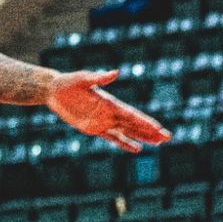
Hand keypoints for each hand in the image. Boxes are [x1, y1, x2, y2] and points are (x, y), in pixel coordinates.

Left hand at [44, 70, 171, 152]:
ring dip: (143, 137)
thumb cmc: (68, 82)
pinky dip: (125, 143)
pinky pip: (113, 138)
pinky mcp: (94, 128)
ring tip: (158, 143)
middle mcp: (109, 113)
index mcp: (109, 102)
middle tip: (168, 137)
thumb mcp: (83, 79)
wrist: (54, 90)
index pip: (131, 115)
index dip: (145, 122)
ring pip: (127, 132)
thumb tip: (115, 72)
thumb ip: (99, 77)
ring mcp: (103, 121)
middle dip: (151, 131)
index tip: (159, 128)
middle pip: (134, 125)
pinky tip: (137, 149)